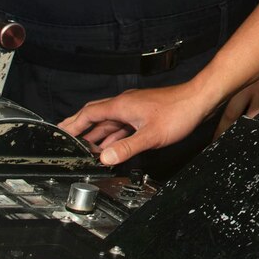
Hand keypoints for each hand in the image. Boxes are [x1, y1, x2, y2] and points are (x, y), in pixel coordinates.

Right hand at [57, 81, 214, 166]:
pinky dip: (113, 137)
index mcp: (121, 106)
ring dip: (97, 136)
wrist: (201, 99)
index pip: (88, 113)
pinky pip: (122, 126)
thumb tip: (105, 159)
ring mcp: (135, 109)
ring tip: (85, 151)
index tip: (57, 134)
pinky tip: (112, 148)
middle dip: (80, 130)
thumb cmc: (179, 111)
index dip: (71, 124)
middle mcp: (125, 105)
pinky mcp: (145, 114)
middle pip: (95, 117)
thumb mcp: (150, 135)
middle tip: (66, 142)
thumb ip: (126, 148)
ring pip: (109, 123)